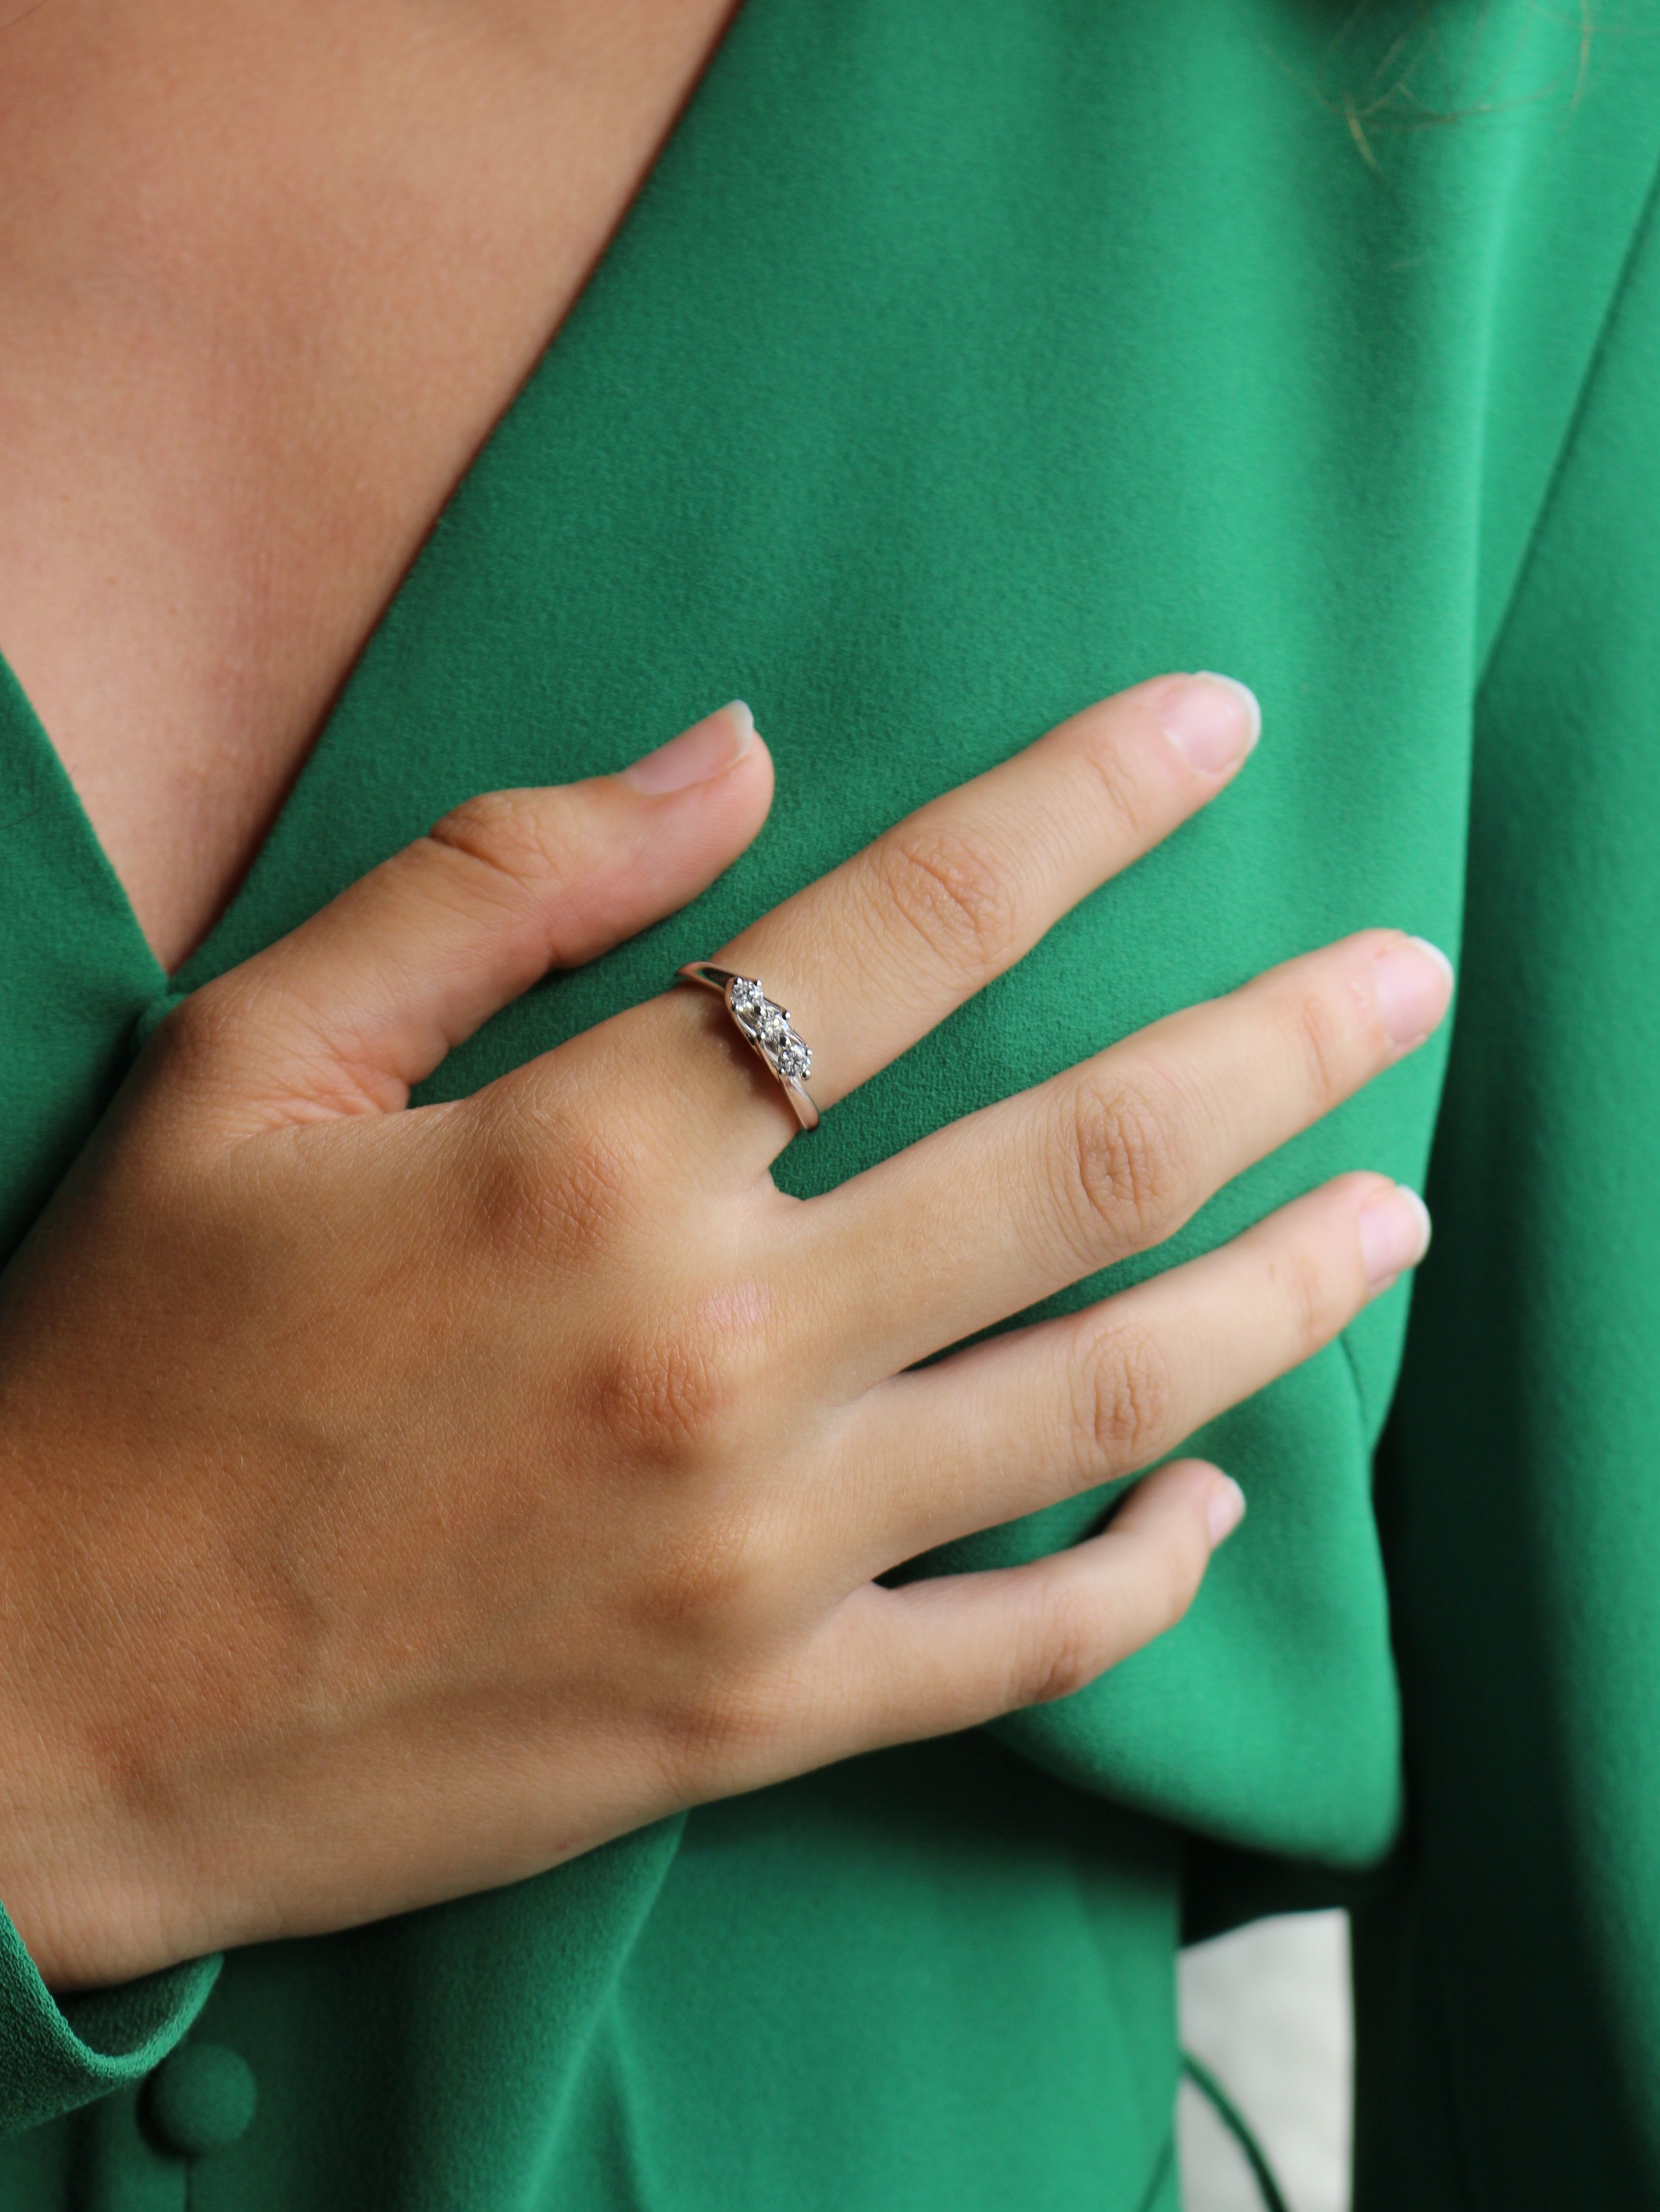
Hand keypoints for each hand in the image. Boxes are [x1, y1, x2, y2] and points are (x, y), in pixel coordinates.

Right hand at [0, 681, 1446, 1990]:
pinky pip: (1022, 1641)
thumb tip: (735, 752)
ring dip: (1286, 1287)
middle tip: (1407, 978)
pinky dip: (1151, 1570)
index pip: (911, 926)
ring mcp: (753, 1551)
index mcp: (587, 1161)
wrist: (29, 1701)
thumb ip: (498, 882)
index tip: (1215, 730)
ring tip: (1398, 1215)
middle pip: (1082, 1157)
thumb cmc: (124, 1360)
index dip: (1086, 805)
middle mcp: (712, 1348)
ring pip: (1109, 1393)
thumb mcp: (247, 1063)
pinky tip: (1227, 1495)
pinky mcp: (750, 1716)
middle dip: (1281, 1044)